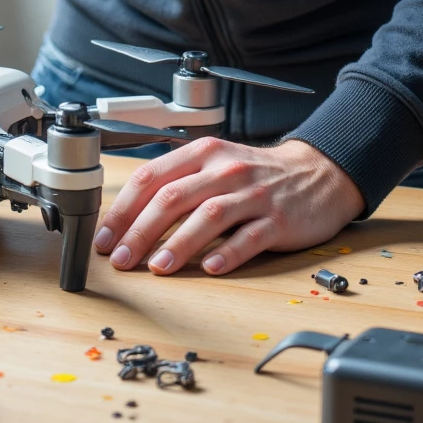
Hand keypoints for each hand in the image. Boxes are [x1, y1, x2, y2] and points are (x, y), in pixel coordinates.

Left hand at [94, 136, 364, 275]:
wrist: (316, 173)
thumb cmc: (256, 174)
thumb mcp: (214, 165)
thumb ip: (178, 184)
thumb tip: (130, 218)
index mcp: (202, 153)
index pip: (152, 177)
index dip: (123, 210)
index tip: (105, 239)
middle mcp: (224, 169)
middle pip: (173, 197)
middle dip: (140, 231)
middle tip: (121, 260)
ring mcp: (253, 193)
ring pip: (208, 216)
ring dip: (178, 243)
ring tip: (157, 267)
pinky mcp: (278, 219)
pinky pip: (249, 237)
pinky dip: (228, 253)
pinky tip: (212, 269)